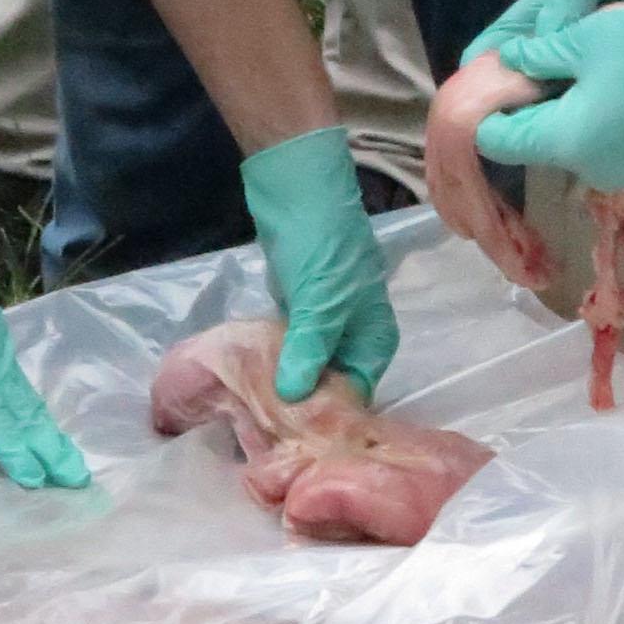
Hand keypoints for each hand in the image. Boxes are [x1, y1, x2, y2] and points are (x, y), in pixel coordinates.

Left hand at [241, 125, 400, 403]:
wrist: (297, 185)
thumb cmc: (321, 244)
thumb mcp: (319, 302)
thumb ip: (309, 351)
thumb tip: (293, 399)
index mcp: (374, 336)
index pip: (356, 394)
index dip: (326, 416)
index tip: (292, 439)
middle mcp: (354, 334)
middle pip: (330, 382)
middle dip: (302, 402)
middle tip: (264, 429)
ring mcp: (323, 319)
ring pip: (306, 364)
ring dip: (284, 381)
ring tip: (251, 410)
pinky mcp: (297, 306)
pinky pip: (288, 344)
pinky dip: (273, 357)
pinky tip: (249, 376)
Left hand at [478, 0, 623, 193]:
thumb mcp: (586, 38)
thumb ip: (538, 56)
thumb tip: (505, 63)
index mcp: (569, 140)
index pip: (500, 141)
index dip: (489, 111)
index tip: (496, 80)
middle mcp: (593, 169)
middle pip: (538, 144)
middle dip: (530, 109)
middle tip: (536, 65)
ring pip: (574, 145)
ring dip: (567, 114)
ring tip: (578, 69)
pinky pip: (608, 146)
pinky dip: (600, 123)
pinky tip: (615, 86)